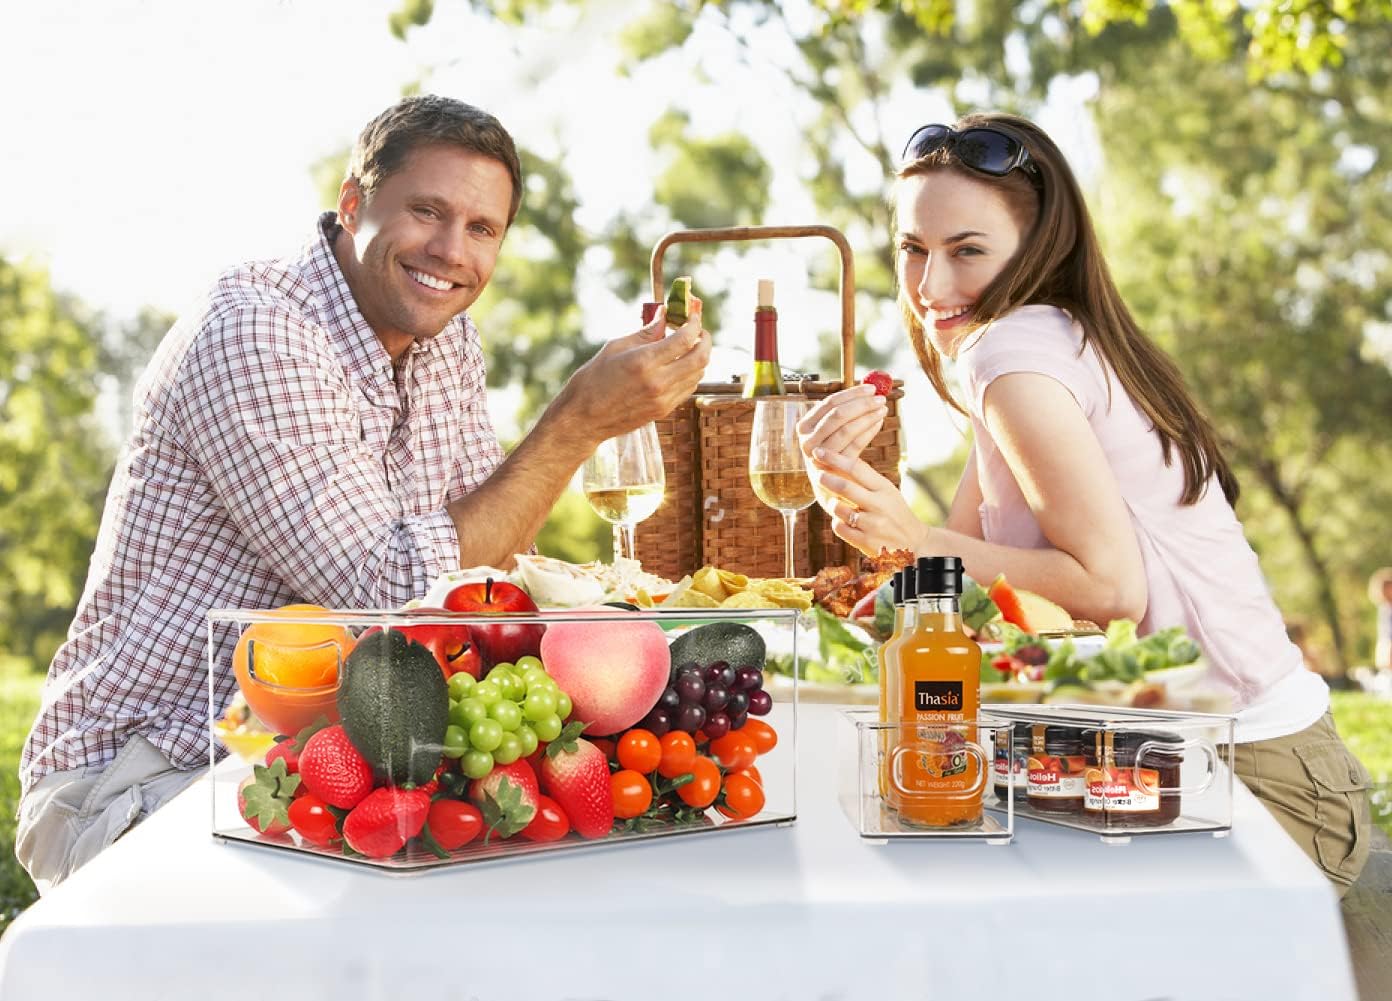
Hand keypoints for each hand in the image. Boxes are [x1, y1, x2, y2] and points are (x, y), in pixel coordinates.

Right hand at [553, 299, 710, 443]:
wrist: (584, 419)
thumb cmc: (593, 380)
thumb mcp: (615, 348)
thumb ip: (645, 333)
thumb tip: (664, 316)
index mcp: (644, 362)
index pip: (685, 339)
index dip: (694, 323)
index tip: (692, 315)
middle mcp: (659, 382)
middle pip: (700, 358)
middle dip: (705, 339)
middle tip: (698, 330)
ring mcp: (663, 399)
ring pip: (698, 374)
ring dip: (699, 357)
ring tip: (688, 347)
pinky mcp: (663, 410)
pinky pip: (688, 389)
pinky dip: (690, 374)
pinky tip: (679, 366)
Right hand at [796, 383, 886, 463]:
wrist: (828, 480)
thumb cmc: (831, 447)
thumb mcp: (828, 429)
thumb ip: (841, 410)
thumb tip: (868, 389)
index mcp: (804, 426)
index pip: (829, 403)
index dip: (852, 393)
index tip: (871, 388)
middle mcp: (808, 440)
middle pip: (838, 415)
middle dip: (862, 404)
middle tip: (880, 398)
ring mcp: (821, 455)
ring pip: (848, 430)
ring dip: (868, 417)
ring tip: (883, 409)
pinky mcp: (836, 466)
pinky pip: (856, 444)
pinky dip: (869, 431)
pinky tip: (879, 423)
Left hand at [807, 447, 926, 557]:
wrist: (914, 544)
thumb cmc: (894, 512)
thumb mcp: (887, 491)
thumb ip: (865, 479)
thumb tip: (836, 460)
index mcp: (884, 488)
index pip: (857, 468)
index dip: (834, 458)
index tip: (818, 451)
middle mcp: (879, 505)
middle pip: (845, 487)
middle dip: (826, 477)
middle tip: (816, 473)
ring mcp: (872, 524)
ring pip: (838, 508)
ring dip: (832, 503)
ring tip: (836, 503)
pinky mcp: (865, 542)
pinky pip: (839, 527)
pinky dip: (837, 522)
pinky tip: (844, 522)